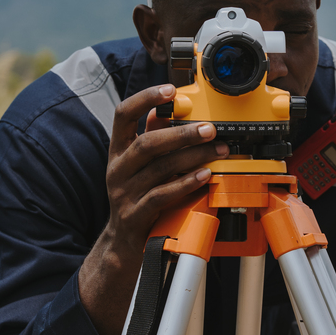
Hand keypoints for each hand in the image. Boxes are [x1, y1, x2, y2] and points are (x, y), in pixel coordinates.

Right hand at [78, 84, 227, 334]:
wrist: (123, 245)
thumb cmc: (140, 197)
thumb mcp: (143, 167)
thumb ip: (156, 140)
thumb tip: (174, 111)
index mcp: (118, 151)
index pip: (123, 115)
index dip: (145, 99)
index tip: (170, 89)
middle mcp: (117, 169)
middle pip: (147, 143)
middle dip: (181, 132)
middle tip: (210, 127)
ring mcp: (123, 193)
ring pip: (158, 169)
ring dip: (192, 157)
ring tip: (218, 150)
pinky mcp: (135, 215)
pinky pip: (161, 196)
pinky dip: (185, 184)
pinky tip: (205, 177)